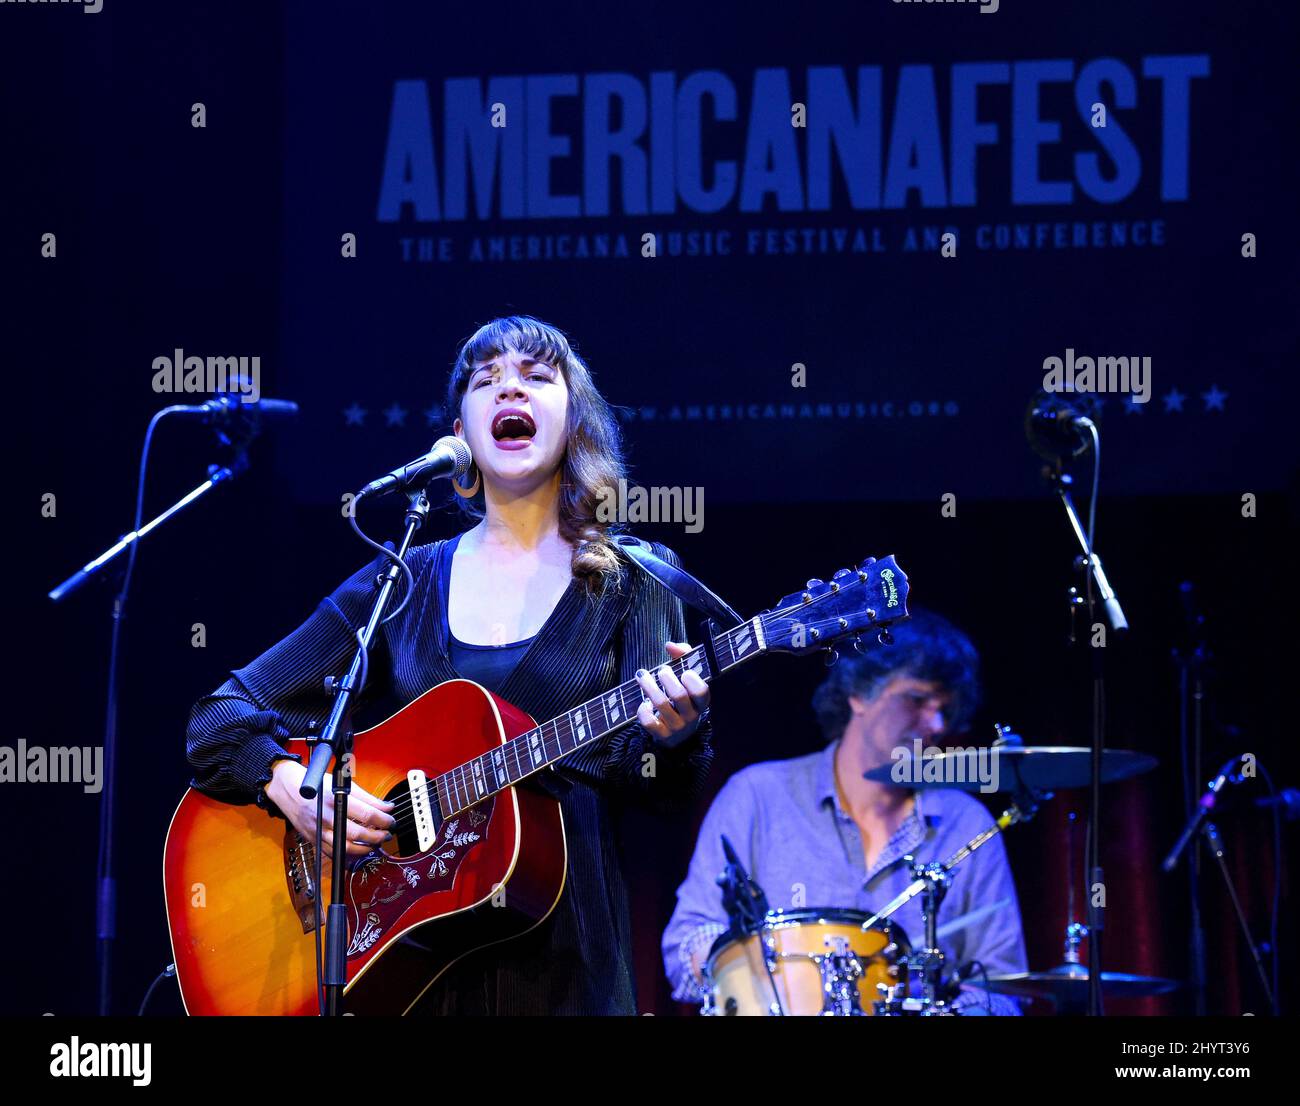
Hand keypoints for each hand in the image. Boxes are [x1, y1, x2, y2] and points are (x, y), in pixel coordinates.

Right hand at [265, 759, 396, 859]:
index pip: (367, 814)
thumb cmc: (318, 785)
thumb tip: (387, 807)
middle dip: (377, 837)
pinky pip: (333, 853)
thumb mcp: (344, 785)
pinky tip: (358, 850)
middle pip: (358, 834)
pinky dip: (348, 855)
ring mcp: (319, 830)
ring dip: (365, 849)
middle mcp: (327, 817)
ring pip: (345, 847)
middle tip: (387, 835)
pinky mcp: (314, 839)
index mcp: (336, 800)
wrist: (289, 789)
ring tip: (375, 844)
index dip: (383, 820)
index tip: (391, 821)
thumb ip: (367, 798)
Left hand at [634, 641, 710, 748]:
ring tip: (642, 675)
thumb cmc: (682, 697)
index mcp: (701, 702)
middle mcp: (691, 716)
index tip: (684, 672)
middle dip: (666, 677)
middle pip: (679, 695)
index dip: (693, 681)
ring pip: (661, 704)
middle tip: (661, 670)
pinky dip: (643, 709)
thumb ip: (683, 657)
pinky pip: (649, 722)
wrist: (678, 733)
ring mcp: (676, 726)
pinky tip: (643, 703)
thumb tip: (670, 645)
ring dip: (648, 685)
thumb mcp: (687, 678)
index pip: (702, 692)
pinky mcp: (661, 735)